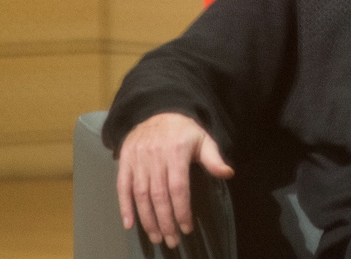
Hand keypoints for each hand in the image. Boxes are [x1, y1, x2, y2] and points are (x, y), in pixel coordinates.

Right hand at [116, 112, 233, 248]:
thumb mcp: (203, 139)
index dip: (182, 210)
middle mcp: (155, 156)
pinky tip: (129, 224)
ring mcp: (138, 159)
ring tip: (156, 236)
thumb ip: (214, 158)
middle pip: (159, 195)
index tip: (186, 228)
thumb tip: (228, 173)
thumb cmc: (184, 130)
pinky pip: (122, 186)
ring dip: (147, 219)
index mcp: (176, 151)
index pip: (179, 188)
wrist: (157, 111)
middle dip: (165, 221)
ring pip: (141, 194)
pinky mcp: (125, 160)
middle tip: (171, 240)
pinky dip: (124, 206)